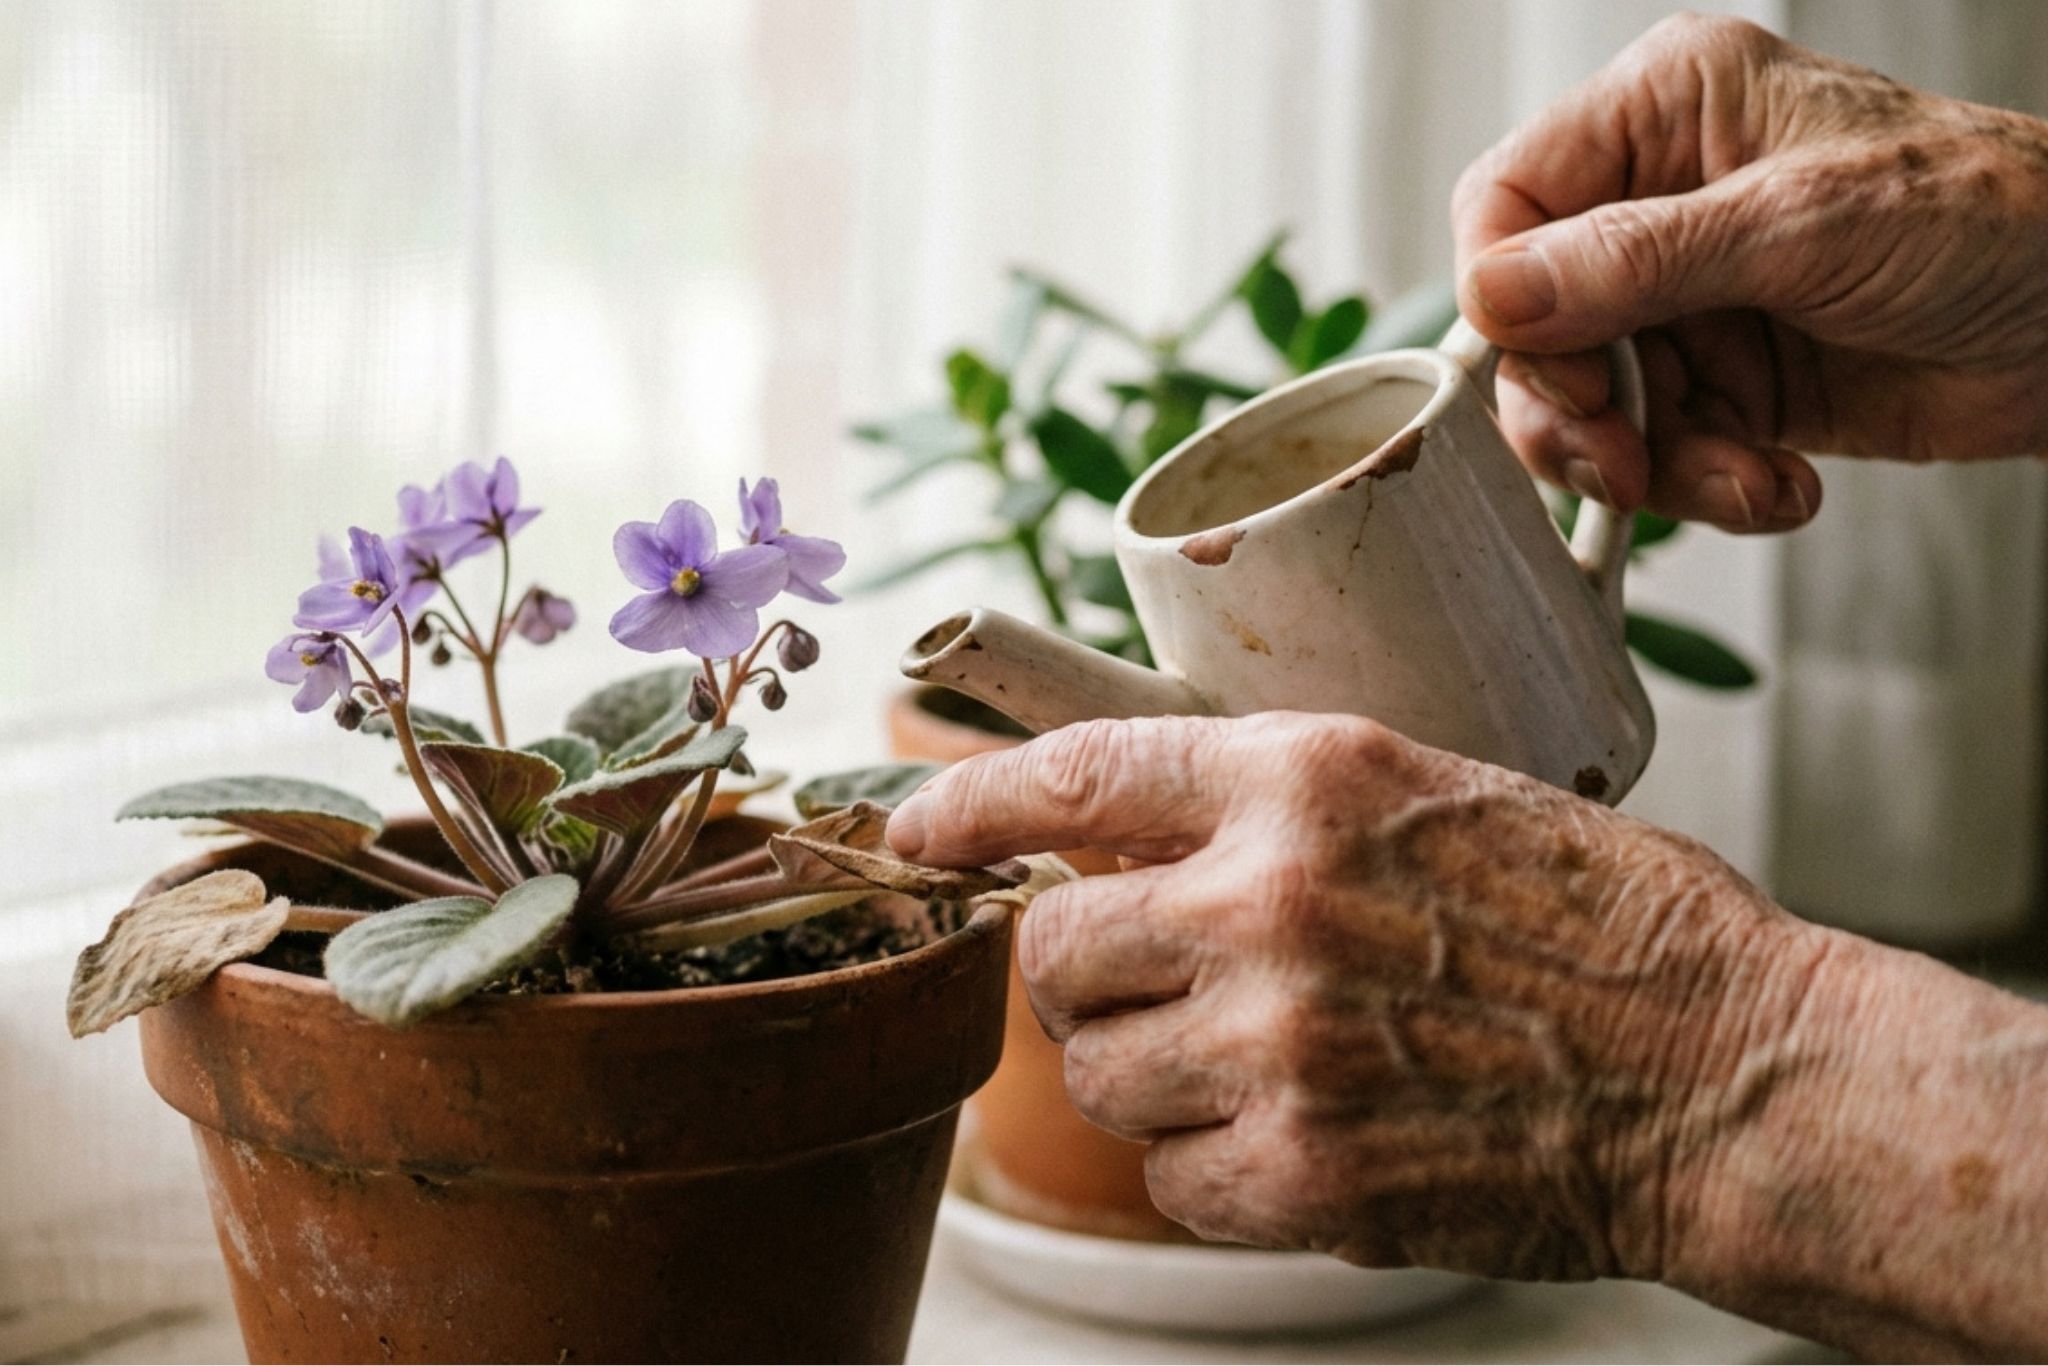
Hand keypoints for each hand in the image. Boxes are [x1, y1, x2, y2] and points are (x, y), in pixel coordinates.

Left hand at [887, 713, 1830, 1279]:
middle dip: (1083, 971)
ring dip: (1151, 1075)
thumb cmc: (1602, 925)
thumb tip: (1121, 835)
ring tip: (1264, 1062)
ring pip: (1093, 1075)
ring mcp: (1278, 1046)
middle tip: (1152, 983)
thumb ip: (1270, 806)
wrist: (1730, 1074)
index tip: (918, 831)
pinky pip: (1167, 1181)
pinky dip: (1212, 1169)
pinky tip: (1305, 1135)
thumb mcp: (1433, 792)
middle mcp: (1270, 900)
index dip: (968, 802)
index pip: (1074, 773)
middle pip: (1051, 947)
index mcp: (1306, 776)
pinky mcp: (1302, 1177)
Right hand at [1452, 14, 2047, 530]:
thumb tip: (1497, 294)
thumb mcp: (1800, 227)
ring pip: (1591, 407)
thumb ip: (1636, 262)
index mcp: (1665, 114)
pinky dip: (1708, 487)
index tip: (1550, 369)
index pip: (1506, 201)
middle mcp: (1659, 204)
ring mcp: (1688, 299)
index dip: (1505, 298)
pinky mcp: (1724, 383)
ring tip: (1743, 477)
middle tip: (1623, 460)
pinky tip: (1777, 483)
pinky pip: (1659, 452)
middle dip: (1577, 409)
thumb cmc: (1990, 218)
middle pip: (1533, 325)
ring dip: (1657, 465)